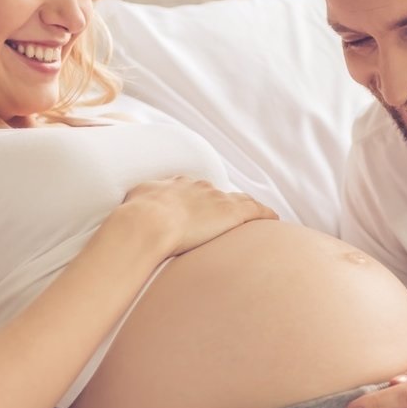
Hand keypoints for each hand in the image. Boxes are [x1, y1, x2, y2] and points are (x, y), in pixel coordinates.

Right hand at [119, 176, 277, 254]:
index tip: (203, 206)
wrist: (147, 222)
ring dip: (247, 208)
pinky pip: (256, 211)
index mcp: (177, 185)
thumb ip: (140, 199)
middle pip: (218, 194)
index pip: (194, 189)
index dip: (200, 198)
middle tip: (230, 215)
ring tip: (257, 216)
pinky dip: (265, 215)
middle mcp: (199, 187)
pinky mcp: (232, 213)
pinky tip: (273, 220)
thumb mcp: (134, 200)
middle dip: (224, 203)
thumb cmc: (135, 216)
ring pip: (239, 201)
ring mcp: (217, 199)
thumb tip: (135, 205)